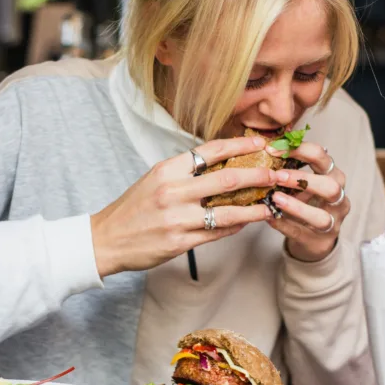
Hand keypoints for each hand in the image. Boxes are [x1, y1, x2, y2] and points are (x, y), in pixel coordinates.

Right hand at [91, 136, 275, 277]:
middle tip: (277, 174)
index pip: (211, 150)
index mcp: (167, 169)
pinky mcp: (180, 242)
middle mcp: (173, 190)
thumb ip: (185, 172)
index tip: (260, 142)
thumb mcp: (155, 179)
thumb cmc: (133, 207)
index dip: (240, 144)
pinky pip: (217, 233)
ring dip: (254, 208)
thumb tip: (220, 166)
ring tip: (270, 204)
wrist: (106, 238)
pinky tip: (246, 222)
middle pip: (227, 178)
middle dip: (259, 175)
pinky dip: (235, 226)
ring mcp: (177, 218)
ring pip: (228, 211)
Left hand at [265, 142, 349, 261]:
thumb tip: (263, 146)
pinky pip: (301, 233)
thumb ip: (288, 166)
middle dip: (303, 179)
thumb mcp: (300, 181)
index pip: (322, 156)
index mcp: (333, 175)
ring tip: (274, 198)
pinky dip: (284, 224)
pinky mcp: (320, 242)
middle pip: (331, 186)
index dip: (298, 150)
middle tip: (277, 176)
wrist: (314, 237)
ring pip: (321, 216)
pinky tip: (269, 216)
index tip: (272, 149)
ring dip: (296, 206)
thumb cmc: (305, 201)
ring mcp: (332, 222)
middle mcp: (338, 198)